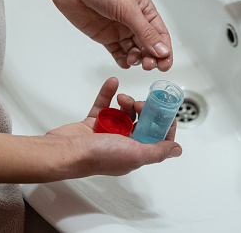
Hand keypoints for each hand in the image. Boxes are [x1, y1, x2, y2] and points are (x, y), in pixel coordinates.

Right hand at [46, 77, 181, 176]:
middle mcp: (123, 144)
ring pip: (123, 112)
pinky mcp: (92, 123)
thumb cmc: (97, 156)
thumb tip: (177, 150)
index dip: (161, 122)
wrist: (64, 152)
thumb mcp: (136, 154)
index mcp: (135, 153)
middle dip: (143, 109)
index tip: (162, 109)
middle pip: (141, 121)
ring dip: (126, 101)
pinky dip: (108, 93)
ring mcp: (107, 133)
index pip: (155, 136)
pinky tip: (112, 83)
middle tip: (140, 103)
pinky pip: (104, 104)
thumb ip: (158, 151)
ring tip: (123, 97)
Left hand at [52, 0, 172, 70]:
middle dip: (151, 57)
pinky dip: (123, 60)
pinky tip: (124, 62)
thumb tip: (161, 49)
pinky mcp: (107, 37)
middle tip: (149, 65)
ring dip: (137, 59)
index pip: (161, 34)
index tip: (164, 63)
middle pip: (150, 45)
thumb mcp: (129, 10)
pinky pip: (119, 53)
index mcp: (145, 10)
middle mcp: (135, 21)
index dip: (165, 50)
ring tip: (133, 60)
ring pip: (135, 51)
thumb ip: (146, 32)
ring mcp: (120, 30)